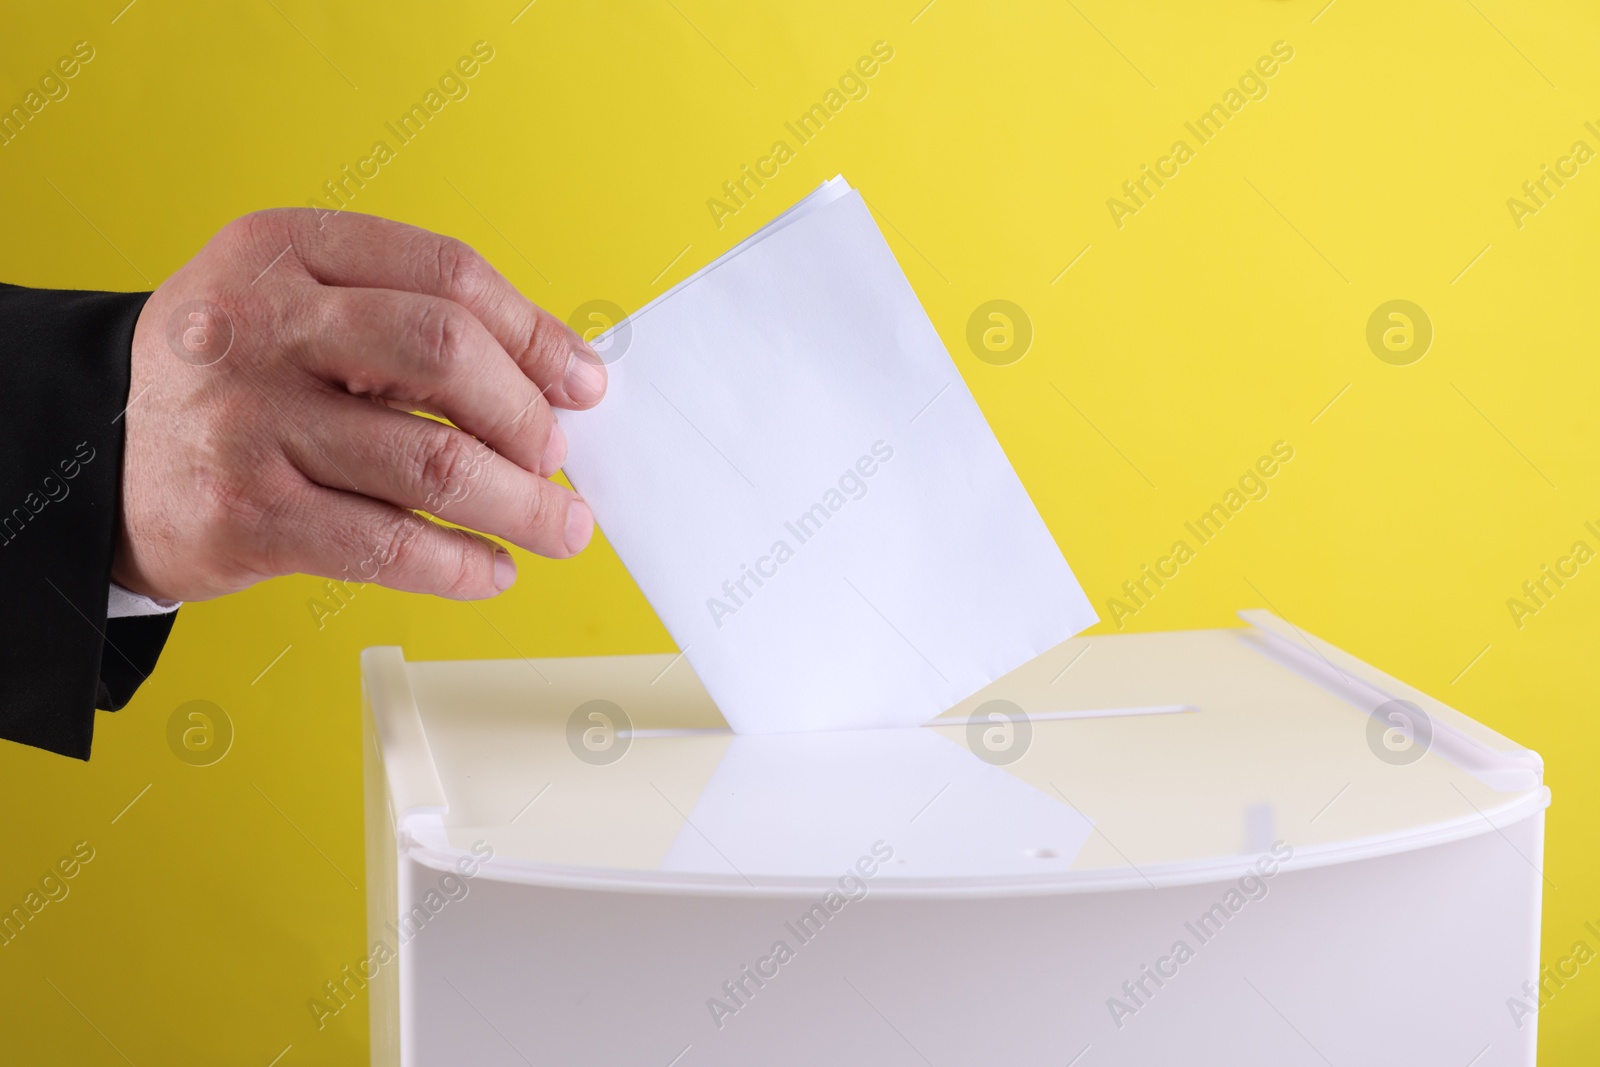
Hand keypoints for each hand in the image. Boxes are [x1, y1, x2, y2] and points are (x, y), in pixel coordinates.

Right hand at [114, 209, 606, 602]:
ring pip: (433, 466)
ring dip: (523, 507)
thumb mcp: (300, 310)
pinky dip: (462, 566)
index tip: (582, 384)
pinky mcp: (244, 516)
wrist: (96, 459)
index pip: (446, 272)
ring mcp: (247, 422)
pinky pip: (389, 548)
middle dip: (526, 416)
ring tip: (559, 528)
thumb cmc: (236, 382)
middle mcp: (259, 324)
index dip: (533, 333)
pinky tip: (491, 569)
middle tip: (556, 459)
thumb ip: (414, 321)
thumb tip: (562, 378)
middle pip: (445, 353)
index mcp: (283, 249)